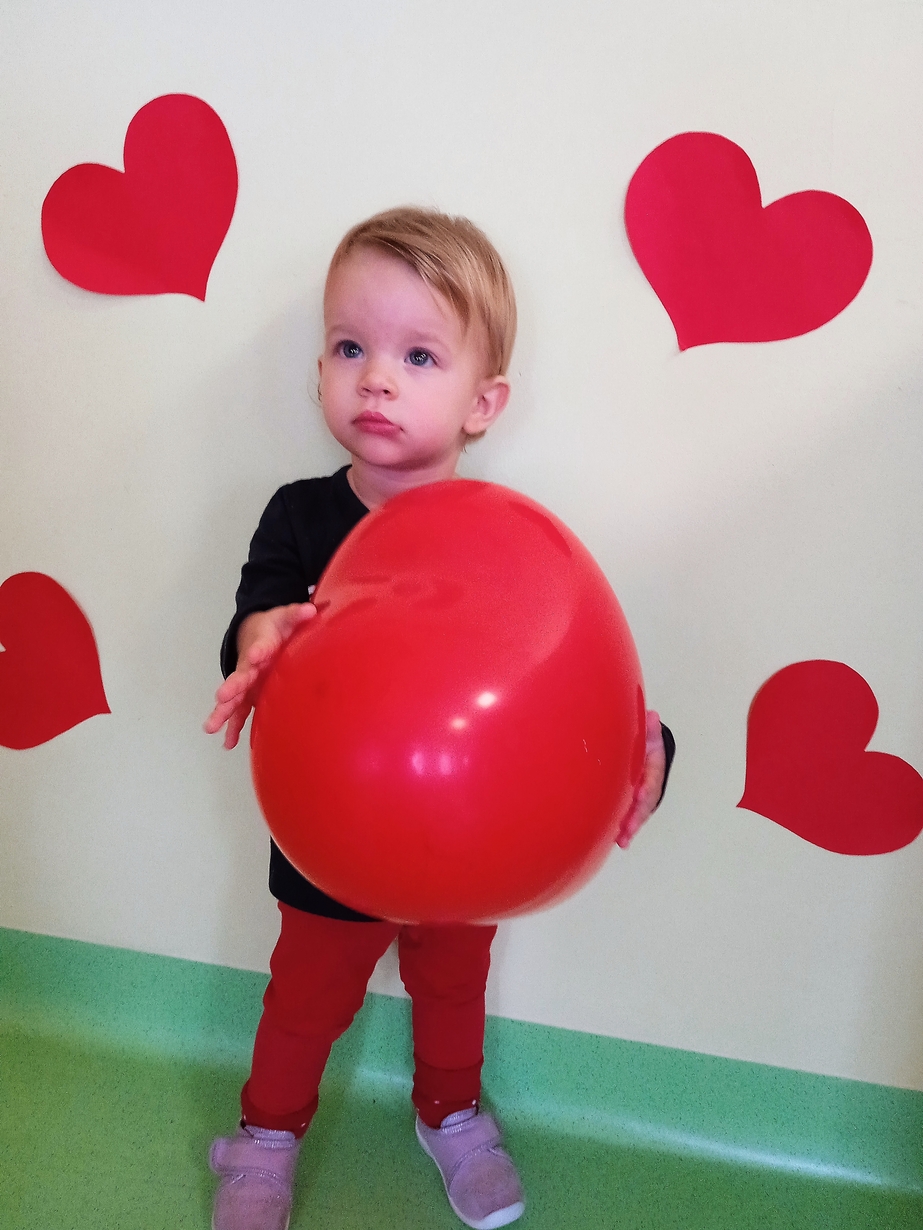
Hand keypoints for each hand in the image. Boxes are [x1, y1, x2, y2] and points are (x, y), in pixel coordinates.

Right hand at [203, 602, 315, 748]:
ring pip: (234, 699)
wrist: (256, 632)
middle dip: (232, 687)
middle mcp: (250, 666)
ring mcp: (248, 682)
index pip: (260, 646)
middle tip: (223, 696)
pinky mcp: (249, 695)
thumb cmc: (274, 627)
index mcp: (262, 645)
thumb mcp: (286, 617)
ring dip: (223, 712)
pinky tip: (227, 743)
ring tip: (210, 727)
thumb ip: (297, 614)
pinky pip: (240, 712)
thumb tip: (310, 610)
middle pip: (240, 676)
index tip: (256, 655)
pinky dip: (234, 727)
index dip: (258, 650)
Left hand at [615, 710, 666, 849]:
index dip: (647, 788)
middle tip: (628, 828)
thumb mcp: (649, 733)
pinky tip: (619, 842)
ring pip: (638, 813)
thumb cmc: (645, 742)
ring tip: (623, 841)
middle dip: (637, 816)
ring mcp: (641, 795)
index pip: (651, 779)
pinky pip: (630, 815)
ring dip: (631, 827)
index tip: (640, 795)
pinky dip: (625, 829)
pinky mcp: (631, 801)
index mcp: (653, 767)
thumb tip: (652, 717)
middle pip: (646, 803)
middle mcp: (649, 784)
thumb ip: (649, 728)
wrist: (645, 749)